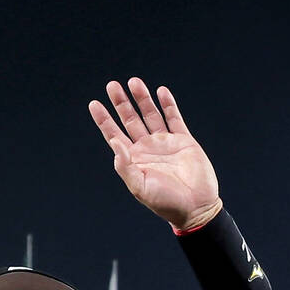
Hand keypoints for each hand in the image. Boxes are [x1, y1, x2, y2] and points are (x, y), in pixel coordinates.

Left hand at [89, 77, 221, 230]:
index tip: (94, 104)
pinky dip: (168, 104)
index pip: (114, 135)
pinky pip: (174, 118)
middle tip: (112, 85)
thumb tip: (114, 142)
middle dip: (120, 103)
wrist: (195, 207)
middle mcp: (147, 148)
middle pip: (130, 120)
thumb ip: (125, 166)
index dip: (104, 120)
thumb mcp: (139, 187)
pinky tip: (161, 91)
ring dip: (142, 99)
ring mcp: (165, 143)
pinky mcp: (184, 141)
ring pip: (150, 115)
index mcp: (134, 160)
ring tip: (134, 82)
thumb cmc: (165, 202)